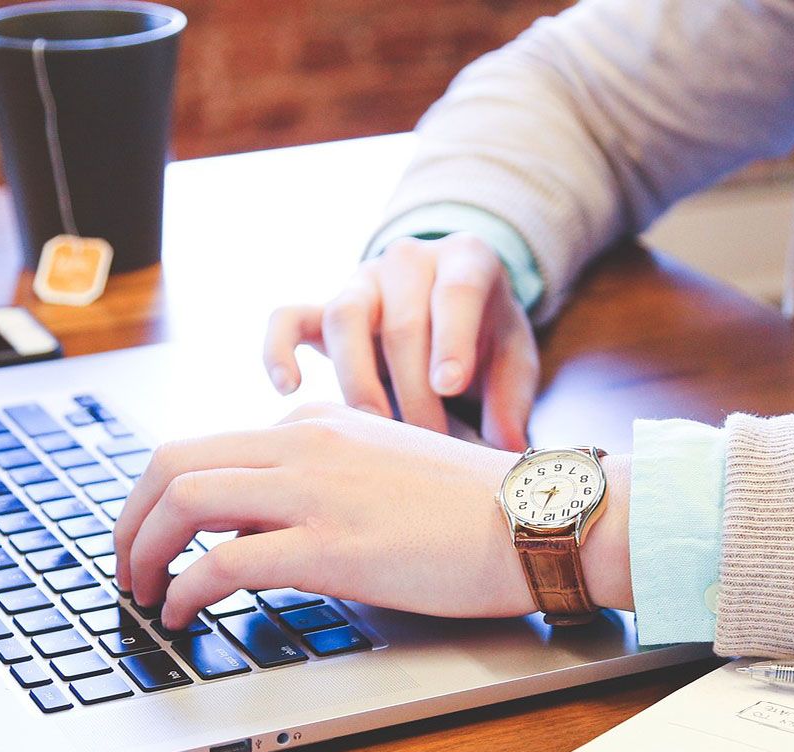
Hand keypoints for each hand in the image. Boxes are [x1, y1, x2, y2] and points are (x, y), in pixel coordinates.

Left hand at [113, 403, 630, 628]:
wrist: (539, 519)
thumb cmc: (478, 510)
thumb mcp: (386, 471)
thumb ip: (327, 481)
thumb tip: (269, 527)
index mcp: (318, 424)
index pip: (209, 447)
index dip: (161, 498)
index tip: (154, 537)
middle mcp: (304, 443)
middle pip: (172, 462)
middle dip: (130, 518)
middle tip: (125, 566)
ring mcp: (315, 492)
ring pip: (183, 500)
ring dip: (142, 551)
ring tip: (141, 594)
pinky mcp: (330, 546)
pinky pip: (223, 561)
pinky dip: (185, 590)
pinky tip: (183, 616)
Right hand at [262, 234, 539, 450]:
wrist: (451, 305)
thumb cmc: (487, 336)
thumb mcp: (514, 358)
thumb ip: (512, 399)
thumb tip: (507, 449)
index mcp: (466, 260)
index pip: (456, 292)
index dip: (451, 339)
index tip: (449, 386)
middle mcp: (409, 261)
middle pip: (401, 321)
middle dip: (413, 389)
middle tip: (428, 442)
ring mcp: (362, 282)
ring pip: (344, 318)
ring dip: (358, 380)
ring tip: (374, 429)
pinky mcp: (323, 308)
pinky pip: (287, 318)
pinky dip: (279, 349)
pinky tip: (288, 389)